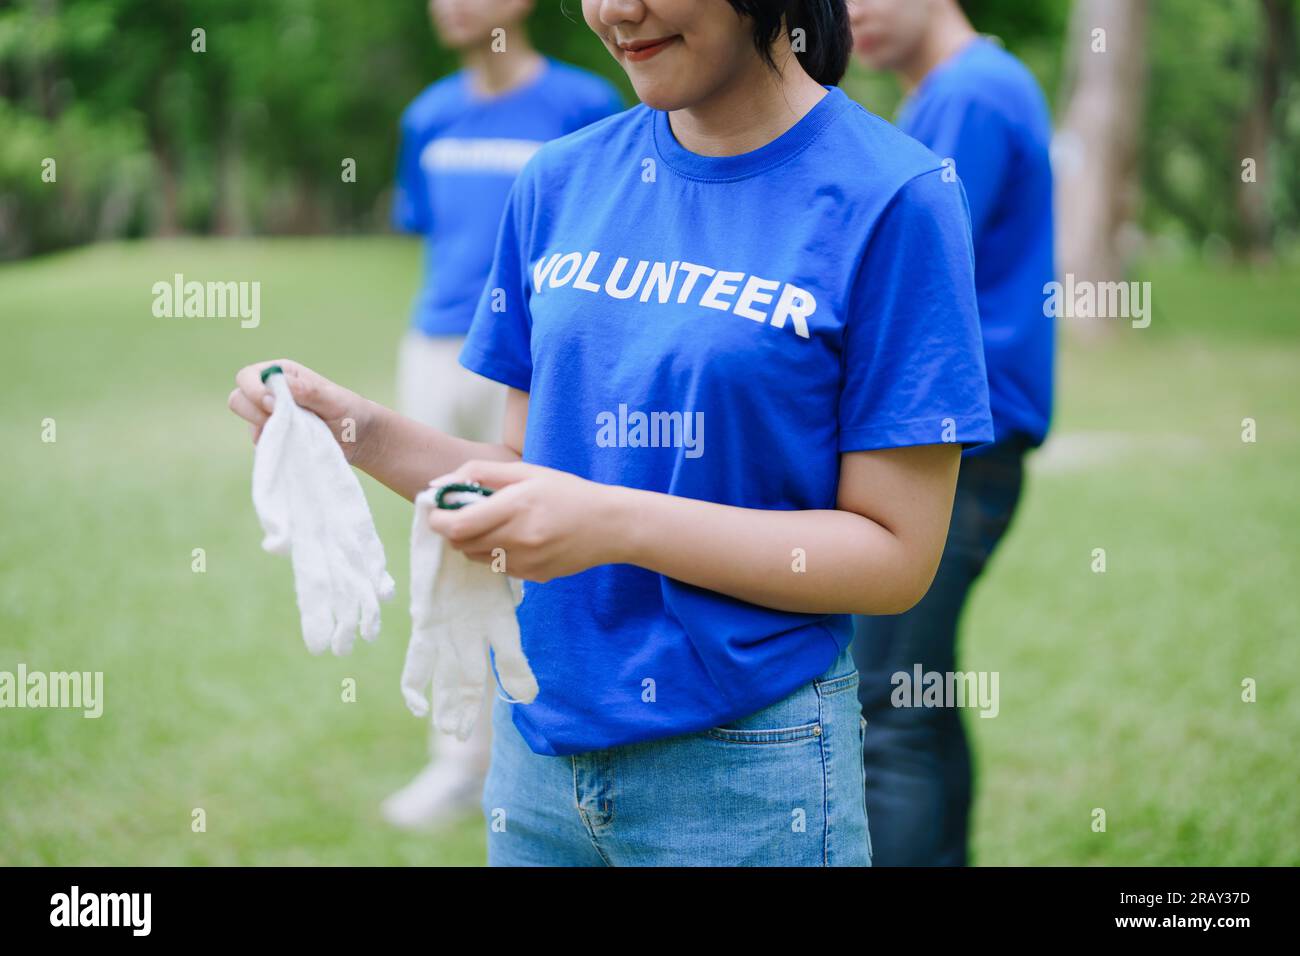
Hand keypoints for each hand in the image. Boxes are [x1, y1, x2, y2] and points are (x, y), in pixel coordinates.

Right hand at [227, 359, 372, 462]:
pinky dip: (274, 446)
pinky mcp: (275, 437)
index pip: (247, 376)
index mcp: (282, 374)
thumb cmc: (350, 411)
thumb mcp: (334, 400)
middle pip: (238, 399)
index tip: (273, 405)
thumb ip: (308, 391)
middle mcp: (271, 393)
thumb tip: (279, 384)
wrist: (360, 439)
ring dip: (266, 430)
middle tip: (283, 421)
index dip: (253, 390)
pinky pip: (260, 443)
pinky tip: (296, 445)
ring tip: (297, 433)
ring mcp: (270, 417)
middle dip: (254, 412)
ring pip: (247, 423)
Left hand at [425, 460, 630, 582]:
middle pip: (460, 544)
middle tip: (466, 513)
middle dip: (454, 529)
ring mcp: (525, 563)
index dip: (438, 519)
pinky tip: (514, 537)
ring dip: (472, 541)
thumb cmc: (567, 492)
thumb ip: (480, 472)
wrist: (609, 526)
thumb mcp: (526, 471)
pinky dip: (494, 552)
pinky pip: (496, 567)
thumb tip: (438, 485)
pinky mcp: (532, 577)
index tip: (438, 509)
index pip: (457, 526)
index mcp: (516, 507)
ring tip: (494, 523)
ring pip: (475, 558)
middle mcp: (518, 539)